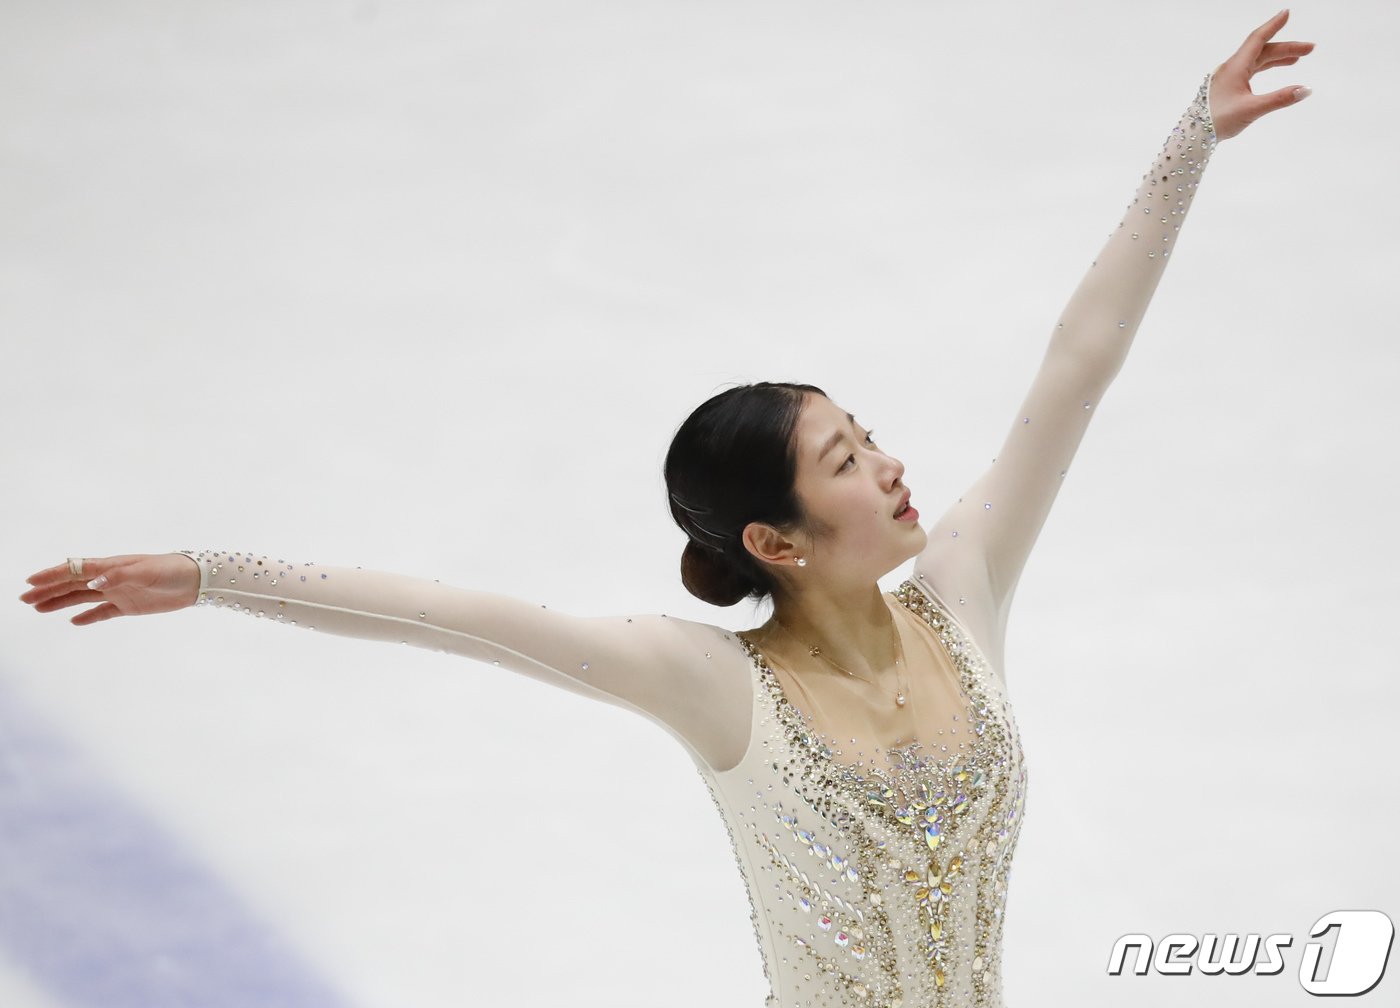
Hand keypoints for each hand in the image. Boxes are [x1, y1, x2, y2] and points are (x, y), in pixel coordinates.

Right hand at [19, 553, 200, 625]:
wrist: (195, 582)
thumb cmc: (171, 570)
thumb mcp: (145, 571)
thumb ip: (118, 576)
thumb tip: (92, 583)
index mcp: (110, 566)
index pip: (74, 570)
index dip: (52, 575)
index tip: (31, 583)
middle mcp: (109, 578)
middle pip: (72, 584)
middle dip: (48, 590)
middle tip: (24, 599)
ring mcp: (117, 592)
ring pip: (81, 598)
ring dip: (60, 602)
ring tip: (38, 609)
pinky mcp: (128, 606)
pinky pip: (102, 612)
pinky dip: (87, 617)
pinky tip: (73, 621)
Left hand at [1210, 10, 1314, 140]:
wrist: (1193, 135)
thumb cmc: (1217, 121)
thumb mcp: (1251, 110)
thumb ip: (1279, 99)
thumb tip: (1306, 89)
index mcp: (1235, 67)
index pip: (1257, 39)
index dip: (1273, 25)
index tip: (1286, 13)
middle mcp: (1231, 68)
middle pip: (1262, 51)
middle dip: (1286, 48)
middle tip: (1310, 49)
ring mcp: (1228, 78)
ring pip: (1257, 61)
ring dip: (1277, 58)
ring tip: (1297, 59)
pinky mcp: (1227, 87)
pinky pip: (1250, 71)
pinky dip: (1266, 68)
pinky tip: (1275, 71)